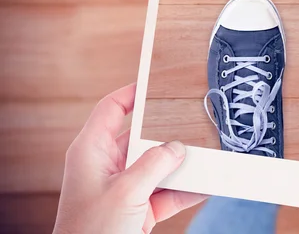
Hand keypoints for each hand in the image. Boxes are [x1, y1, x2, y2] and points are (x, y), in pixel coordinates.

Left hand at [53, 84, 206, 233]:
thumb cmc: (91, 232)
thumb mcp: (126, 192)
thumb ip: (154, 164)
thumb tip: (177, 147)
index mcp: (91, 151)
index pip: (111, 109)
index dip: (132, 93)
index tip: (155, 82)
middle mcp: (107, 165)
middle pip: (141, 137)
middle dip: (168, 133)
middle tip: (191, 120)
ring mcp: (123, 188)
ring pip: (157, 166)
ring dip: (181, 165)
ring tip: (206, 155)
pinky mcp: (137, 208)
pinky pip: (166, 192)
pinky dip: (185, 190)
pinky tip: (206, 185)